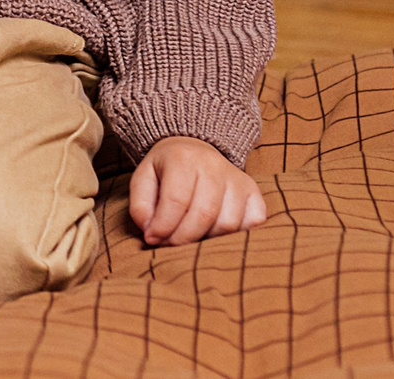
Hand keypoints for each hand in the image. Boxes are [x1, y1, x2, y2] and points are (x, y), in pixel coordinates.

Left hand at [128, 135, 267, 245]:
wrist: (193, 149)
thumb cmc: (165, 171)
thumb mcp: (143, 179)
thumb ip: (140, 206)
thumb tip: (152, 233)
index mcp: (183, 158)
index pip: (176, 200)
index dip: (163, 226)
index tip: (152, 238)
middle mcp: (214, 165)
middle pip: (204, 214)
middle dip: (183, 238)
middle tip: (169, 244)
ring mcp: (238, 178)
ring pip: (228, 223)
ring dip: (207, 239)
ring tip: (190, 237)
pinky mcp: (253, 192)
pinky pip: (252, 222)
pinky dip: (236, 235)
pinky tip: (216, 232)